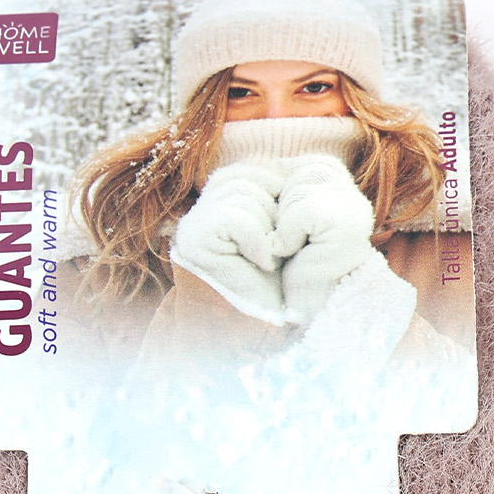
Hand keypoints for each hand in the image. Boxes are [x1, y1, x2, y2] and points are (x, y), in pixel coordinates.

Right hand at [169, 160, 286, 319]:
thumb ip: (284, 196)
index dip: (286, 198)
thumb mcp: (286, 230)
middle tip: (279, 251)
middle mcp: (207, 203)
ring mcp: (196, 219)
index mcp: (229, 195)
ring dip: (268, 232)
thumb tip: (300, 165)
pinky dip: (257, 242)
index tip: (289, 235)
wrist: (257, 328)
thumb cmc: (278, 284)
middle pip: (256, 176)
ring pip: (247, 194)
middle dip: (277, 215)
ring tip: (268, 261)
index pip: (264, 170)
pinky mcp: (193, 236)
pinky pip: (237, 217)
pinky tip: (262, 263)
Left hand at [269, 154, 375, 324]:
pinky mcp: (347, 227)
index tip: (289, 228)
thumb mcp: (286, 216)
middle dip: (283, 210)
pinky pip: (301, 213)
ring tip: (296, 248)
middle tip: (294, 241)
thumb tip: (272, 163)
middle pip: (300, 173)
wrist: (305, 309)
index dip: (282, 195)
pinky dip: (288, 235)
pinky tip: (295, 253)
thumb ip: (286, 185)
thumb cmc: (292, 264)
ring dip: (284, 225)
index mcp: (343, 188)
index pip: (301, 164)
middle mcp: (354, 197)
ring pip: (298, 192)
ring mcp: (354, 211)